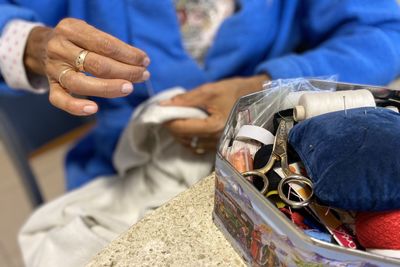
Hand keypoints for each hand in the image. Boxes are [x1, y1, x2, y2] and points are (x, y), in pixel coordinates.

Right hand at [24, 18, 149, 114]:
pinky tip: (94, 109)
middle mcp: (59, 48)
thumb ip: (110, 45)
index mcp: (71, 30)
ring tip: (129, 88)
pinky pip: (60, 100)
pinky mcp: (51, 86)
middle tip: (143, 75)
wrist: (43, 45)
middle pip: (96, 64)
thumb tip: (140, 62)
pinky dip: (76, 107)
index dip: (128, 55)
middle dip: (125, 71)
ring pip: (80, 83)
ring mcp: (54, 69)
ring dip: (108, 88)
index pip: (104, 44)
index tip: (144, 61)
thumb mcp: (90, 32)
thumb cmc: (77, 41)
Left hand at [162, 74, 268, 153]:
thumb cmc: (233, 91)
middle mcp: (216, 140)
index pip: (181, 128)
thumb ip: (185, 99)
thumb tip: (163, 105)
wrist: (255, 97)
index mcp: (214, 126)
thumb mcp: (209, 90)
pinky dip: (189, 137)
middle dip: (172, 126)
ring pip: (189, 144)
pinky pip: (197, 146)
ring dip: (180, 133)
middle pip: (183, 138)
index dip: (168, 119)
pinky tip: (189, 126)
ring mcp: (218, 145)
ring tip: (178, 118)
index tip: (161, 111)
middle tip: (168, 113)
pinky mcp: (219, 146)